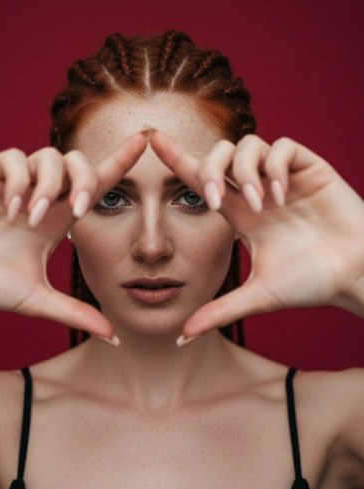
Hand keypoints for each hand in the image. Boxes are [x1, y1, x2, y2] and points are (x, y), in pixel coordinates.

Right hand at [0, 132, 148, 340]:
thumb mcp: (38, 300)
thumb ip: (76, 314)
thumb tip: (115, 338)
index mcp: (56, 219)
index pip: (95, 183)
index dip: (119, 162)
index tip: (143, 142)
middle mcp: (40, 196)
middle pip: (77, 162)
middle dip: (84, 179)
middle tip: (74, 211)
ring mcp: (14, 183)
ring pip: (48, 157)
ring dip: (47, 187)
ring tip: (30, 221)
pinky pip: (13, 159)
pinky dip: (17, 183)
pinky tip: (9, 210)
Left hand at [150, 131, 363, 340]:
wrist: (353, 275)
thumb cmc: (310, 283)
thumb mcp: (257, 296)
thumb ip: (219, 312)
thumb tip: (180, 338)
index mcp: (239, 214)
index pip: (201, 179)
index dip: (177, 159)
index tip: (153, 141)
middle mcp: (256, 191)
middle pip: (219, 154)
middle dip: (208, 168)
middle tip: (215, 200)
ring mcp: (282, 177)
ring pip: (248, 145)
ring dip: (245, 172)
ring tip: (259, 203)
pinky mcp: (309, 168)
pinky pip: (283, 147)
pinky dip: (276, 167)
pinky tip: (282, 195)